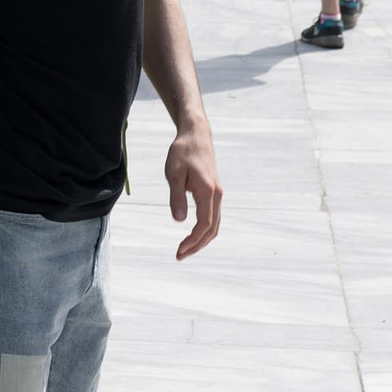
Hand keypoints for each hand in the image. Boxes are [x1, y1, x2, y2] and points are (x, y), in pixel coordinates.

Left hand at [167, 127, 223, 258]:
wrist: (196, 135)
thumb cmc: (183, 152)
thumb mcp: (174, 173)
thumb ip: (176, 197)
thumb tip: (179, 220)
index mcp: (208, 191)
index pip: (204, 224)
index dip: (192, 241)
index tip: (179, 251)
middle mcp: (217, 195)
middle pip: (212, 229)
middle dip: (197, 245)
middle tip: (180, 256)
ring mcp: (217, 194)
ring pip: (215, 224)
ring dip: (202, 239)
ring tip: (185, 249)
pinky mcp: (214, 192)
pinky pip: (213, 216)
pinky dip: (205, 229)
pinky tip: (193, 234)